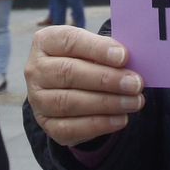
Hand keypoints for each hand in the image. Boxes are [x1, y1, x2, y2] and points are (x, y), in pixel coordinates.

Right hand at [26, 26, 144, 146]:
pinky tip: (121, 119)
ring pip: (69, 102)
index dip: (97, 49)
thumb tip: (126, 59)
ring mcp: (37, 99)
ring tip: (134, 102)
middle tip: (135, 83)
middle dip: (106, 79)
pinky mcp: (47, 124)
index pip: (70, 41)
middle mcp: (35, 70)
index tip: (124, 56)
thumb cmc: (86, 60)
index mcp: (45, 42)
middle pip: (68, 73)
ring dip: (106, 103)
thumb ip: (106, 50)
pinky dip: (99, 125)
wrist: (71, 88)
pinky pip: (70, 128)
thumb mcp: (92, 47)